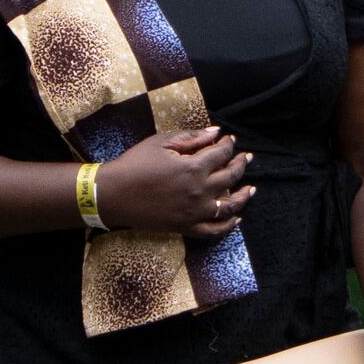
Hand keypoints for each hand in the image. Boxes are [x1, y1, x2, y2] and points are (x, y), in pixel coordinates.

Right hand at [95, 121, 253, 237]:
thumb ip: (192, 137)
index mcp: (194, 167)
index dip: (228, 144)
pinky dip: (228, 226)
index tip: (229, 140)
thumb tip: (216, 132)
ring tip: (251, 188)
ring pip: (229, 205)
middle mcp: (199, 191)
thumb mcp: (161, 142)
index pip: (221, 153)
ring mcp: (194, 212)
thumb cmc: (134, 164)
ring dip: (244, 195)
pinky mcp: (185, 227)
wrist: (112, 194)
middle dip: (241, 164)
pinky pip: (213, 230)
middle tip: (246, 158)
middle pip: (230, 176)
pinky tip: (237, 218)